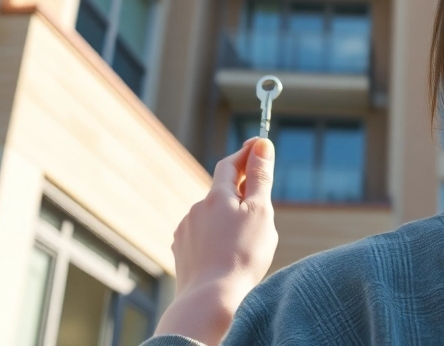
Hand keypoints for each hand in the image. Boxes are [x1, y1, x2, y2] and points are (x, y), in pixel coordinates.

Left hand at [153, 138, 277, 343]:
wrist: (211, 299)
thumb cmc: (242, 255)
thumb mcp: (260, 211)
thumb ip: (260, 177)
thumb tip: (262, 145)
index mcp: (217, 196)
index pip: (231, 164)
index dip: (246, 153)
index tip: (260, 145)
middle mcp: (197, 209)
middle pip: (222, 191)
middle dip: (240, 193)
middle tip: (261, 203)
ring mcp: (186, 231)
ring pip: (212, 216)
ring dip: (227, 219)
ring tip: (244, 243)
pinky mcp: (181, 252)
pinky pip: (202, 236)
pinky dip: (215, 238)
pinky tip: (225, 255)